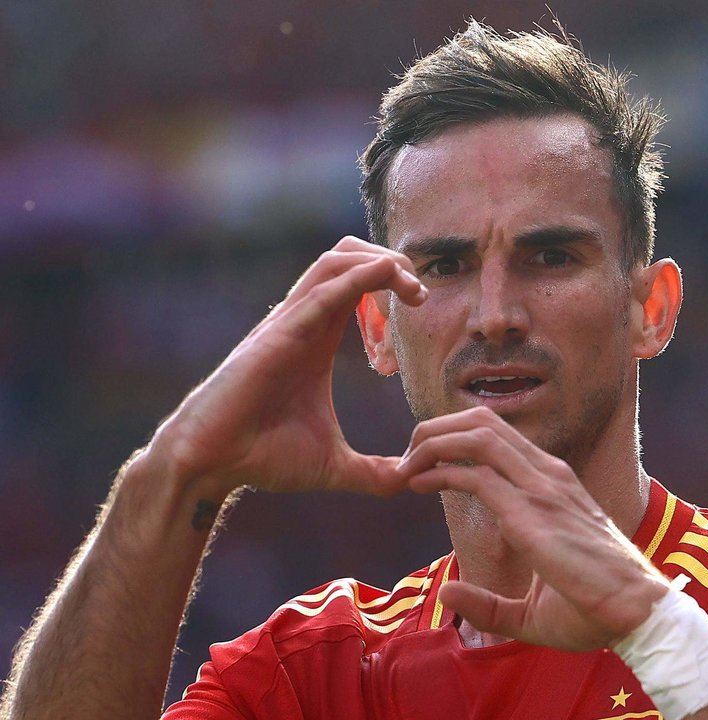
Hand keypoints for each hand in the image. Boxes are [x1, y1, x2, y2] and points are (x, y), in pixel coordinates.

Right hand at [147, 236, 425, 499]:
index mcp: (317, 337)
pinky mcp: (279, 335)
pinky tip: (388, 277)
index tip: (419, 310)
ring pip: (336, 260)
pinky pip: (322, 291)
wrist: (213, 465)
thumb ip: (374, 472)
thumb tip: (410, 482)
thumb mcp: (333, 465)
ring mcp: (289, 323)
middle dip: (392, 262)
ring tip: (411, 288)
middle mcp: (304, 321)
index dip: (393, 285)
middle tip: (419, 294)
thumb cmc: (261, 457)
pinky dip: (359, 277)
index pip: (358, 283)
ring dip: (381, 263)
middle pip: (349, 257)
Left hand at [397, 407, 668, 650]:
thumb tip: (448, 594)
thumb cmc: (593, 610)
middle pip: (483, 422)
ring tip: (405, 465)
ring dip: (434, 442)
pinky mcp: (532, 512)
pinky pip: (478, 475)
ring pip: (478, 436)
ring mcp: (542, 488)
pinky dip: (441, 471)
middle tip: (406, 458)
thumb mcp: (530, 610)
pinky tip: (417, 483)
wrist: (637, 614)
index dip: (454, 440)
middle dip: (437, 429)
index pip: (497, 436)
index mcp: (552, 484)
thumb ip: (489, 604)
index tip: (423, 466)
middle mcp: (547, 475)